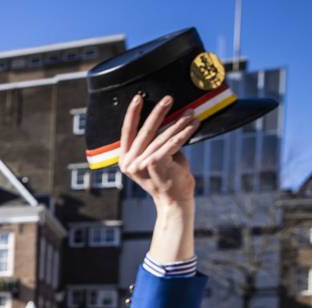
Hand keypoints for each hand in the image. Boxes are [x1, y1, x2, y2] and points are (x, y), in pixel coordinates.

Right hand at [118, 95, 198, 209]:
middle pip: (144, 132)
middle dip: (158, 113)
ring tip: (191, 113)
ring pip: (161, 137)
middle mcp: (129, 163)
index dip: (132, 114)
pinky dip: (184, 133)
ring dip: (178, 123)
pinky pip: (171, 144)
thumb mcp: (156, 157)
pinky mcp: (154, 164)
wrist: (174, 200)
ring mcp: (140, 165)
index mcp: (125, 160)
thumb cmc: (168, 176)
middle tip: (169, 98)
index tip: (138, 98)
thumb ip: (155, 142)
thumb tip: (166, 118)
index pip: (127, 132)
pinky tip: (193, 125)